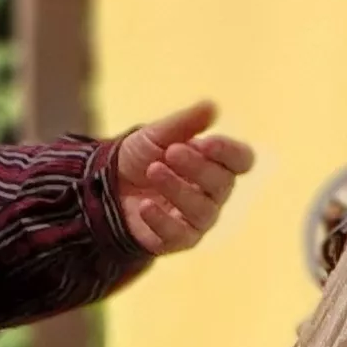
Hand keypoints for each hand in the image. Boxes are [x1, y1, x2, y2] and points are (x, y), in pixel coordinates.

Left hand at [114, 101, 255, 253]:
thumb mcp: (156, 135)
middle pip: (223, 183)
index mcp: (215, 164)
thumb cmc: (139, 157)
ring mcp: (197, 219)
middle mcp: (213, 193)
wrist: (104, 184)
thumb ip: (185, 123)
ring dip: (178, 189)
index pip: (241, 161)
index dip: (229, 152)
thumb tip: (212, 106)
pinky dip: (162, 220)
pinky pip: (180, 235)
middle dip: (197, 166)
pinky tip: (146, 206)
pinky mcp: (178, 240)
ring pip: (203, 210)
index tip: (207, 142)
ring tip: (153, 170)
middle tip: (171, 152)